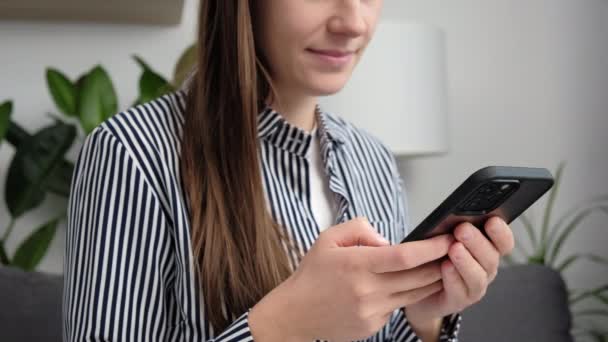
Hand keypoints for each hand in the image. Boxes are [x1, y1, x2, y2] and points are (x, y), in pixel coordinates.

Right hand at [249, 217, 454, 341]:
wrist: (295, 313)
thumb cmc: (312, 274)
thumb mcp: (328, 238)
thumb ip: (360, 229)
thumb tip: (387, 241)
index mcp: (356, 264)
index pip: (404, 256)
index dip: (431, 248)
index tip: (446, 239)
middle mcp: (367, 290)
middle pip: (418, 277)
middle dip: (440, 263)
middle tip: (453, 251)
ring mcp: (372, 310)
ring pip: (414, 294)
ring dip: (431, 280)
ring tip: (440, 266)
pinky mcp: (373, 325)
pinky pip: (398, 307)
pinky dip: (407, 295)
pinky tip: (407, 285)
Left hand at [404, 216, 514, 325]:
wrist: (417, 287)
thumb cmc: (434, 257)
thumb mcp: (444, 237)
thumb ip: (454, 229)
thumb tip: (454, 216)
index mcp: (487, 249)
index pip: (503, 241)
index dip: (501, 232)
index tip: (492, 220)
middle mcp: (485, 268)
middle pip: (491, 257)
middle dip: (477, 242)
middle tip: (463, 230)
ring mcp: (474, 286)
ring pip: (478, 276)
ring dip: (466, 261)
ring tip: (454, 248)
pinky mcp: (459, 300)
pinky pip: (460, 291)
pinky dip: (453, 278)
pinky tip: (445, 267)